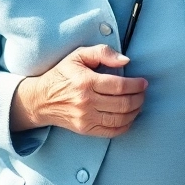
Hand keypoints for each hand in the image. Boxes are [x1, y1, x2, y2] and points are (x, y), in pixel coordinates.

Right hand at [12, 45, 146, 136]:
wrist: (41, 99)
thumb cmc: (62, 75)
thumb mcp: (78, 55)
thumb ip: (102, 52)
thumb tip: (125, 60)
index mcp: (86, 82)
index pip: (119, 86)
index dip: (136, 85)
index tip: (143, 82)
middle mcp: (86, 102)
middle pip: (122, 103)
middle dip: (139, 98)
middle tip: (143, 92)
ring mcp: (86, 118)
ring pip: (120, 119)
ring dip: (135, 111)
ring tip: (138, 103)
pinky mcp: (85, 129)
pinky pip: (112, 131)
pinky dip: (125, 125)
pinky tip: (129, 117)